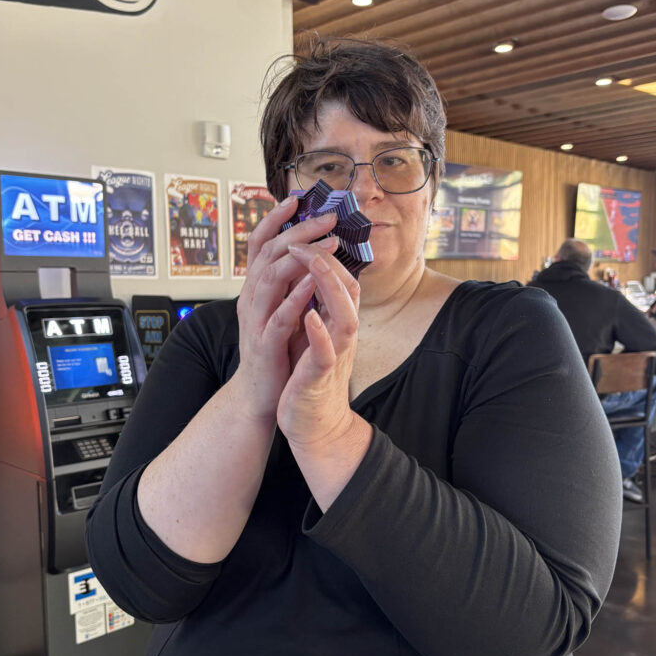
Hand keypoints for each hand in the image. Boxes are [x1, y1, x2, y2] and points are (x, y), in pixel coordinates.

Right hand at [233, 198, 338, 420]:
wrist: (259, 394)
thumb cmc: (274, 350)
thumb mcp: (279, 308)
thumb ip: (288, 282)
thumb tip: (308, 252)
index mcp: (256, 287)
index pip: (261, 244)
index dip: (276, 219)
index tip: (298, 200)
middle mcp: (251, 298)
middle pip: (269, 252)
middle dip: (299, 231)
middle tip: (328, 216)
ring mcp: (256, 319)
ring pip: (270, 277)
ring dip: (301, 257)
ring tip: (330, 242)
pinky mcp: (266, 343)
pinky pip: (280, 315)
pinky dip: (295, 296)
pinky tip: (312, 283)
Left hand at [276, 242, 360, 447]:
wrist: (314, 425)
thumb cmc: (311, 378)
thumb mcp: (317, 334)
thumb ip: (319, 306)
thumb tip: (314, 272)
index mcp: (337, 322)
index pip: (341, 278)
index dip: (327, 251)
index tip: (307, 230)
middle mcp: (342, 335)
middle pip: (348, 289)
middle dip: (329, 260)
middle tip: (308, 235)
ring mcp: (335, 355)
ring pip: (345, 317)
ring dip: (330, 288)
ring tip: (314, 262)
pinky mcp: (320, 378)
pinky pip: (325, 353)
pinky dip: (319, 333)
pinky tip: (309, 316)